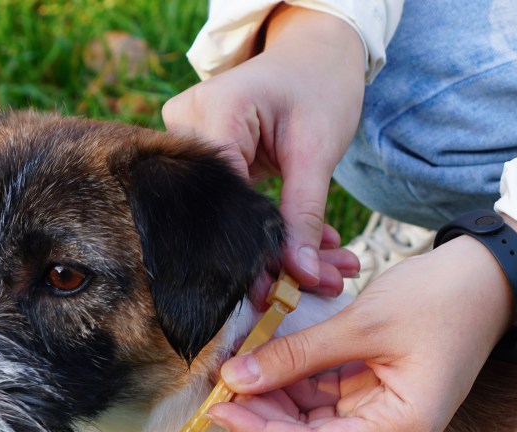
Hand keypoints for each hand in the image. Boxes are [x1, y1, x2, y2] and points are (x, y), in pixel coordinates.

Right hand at [162, 6, 364, 293]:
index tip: (285, 290)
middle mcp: (189, 126)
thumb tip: (300, 276)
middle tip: (321, 287)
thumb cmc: (319, 87)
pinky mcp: (207, 160)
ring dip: (280, 249)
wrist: (315, 55)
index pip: (224, 198)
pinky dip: (274, 230)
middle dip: (275, 256)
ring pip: (231, 217)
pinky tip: (313, 253)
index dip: (252, 249)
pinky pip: (235, 207)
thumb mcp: (318, 151)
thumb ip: (306, 214)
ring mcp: (191, 142)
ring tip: (328, 274)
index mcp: (216, 111)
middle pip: (224, 213)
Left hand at [205, 236, 515, 431]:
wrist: (490, 275)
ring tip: (235, 370)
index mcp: (401, 429)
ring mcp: (387, 414)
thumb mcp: (362, 324)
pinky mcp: (380, 392)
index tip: (217, 410)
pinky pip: (327, 396)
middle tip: (218, 385)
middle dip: (263, 415)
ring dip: (276, 397)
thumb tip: (235, 378)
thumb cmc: (442, 299)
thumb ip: (297, 355)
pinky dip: (296, 380)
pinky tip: (265, 361)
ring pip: (314, 419)